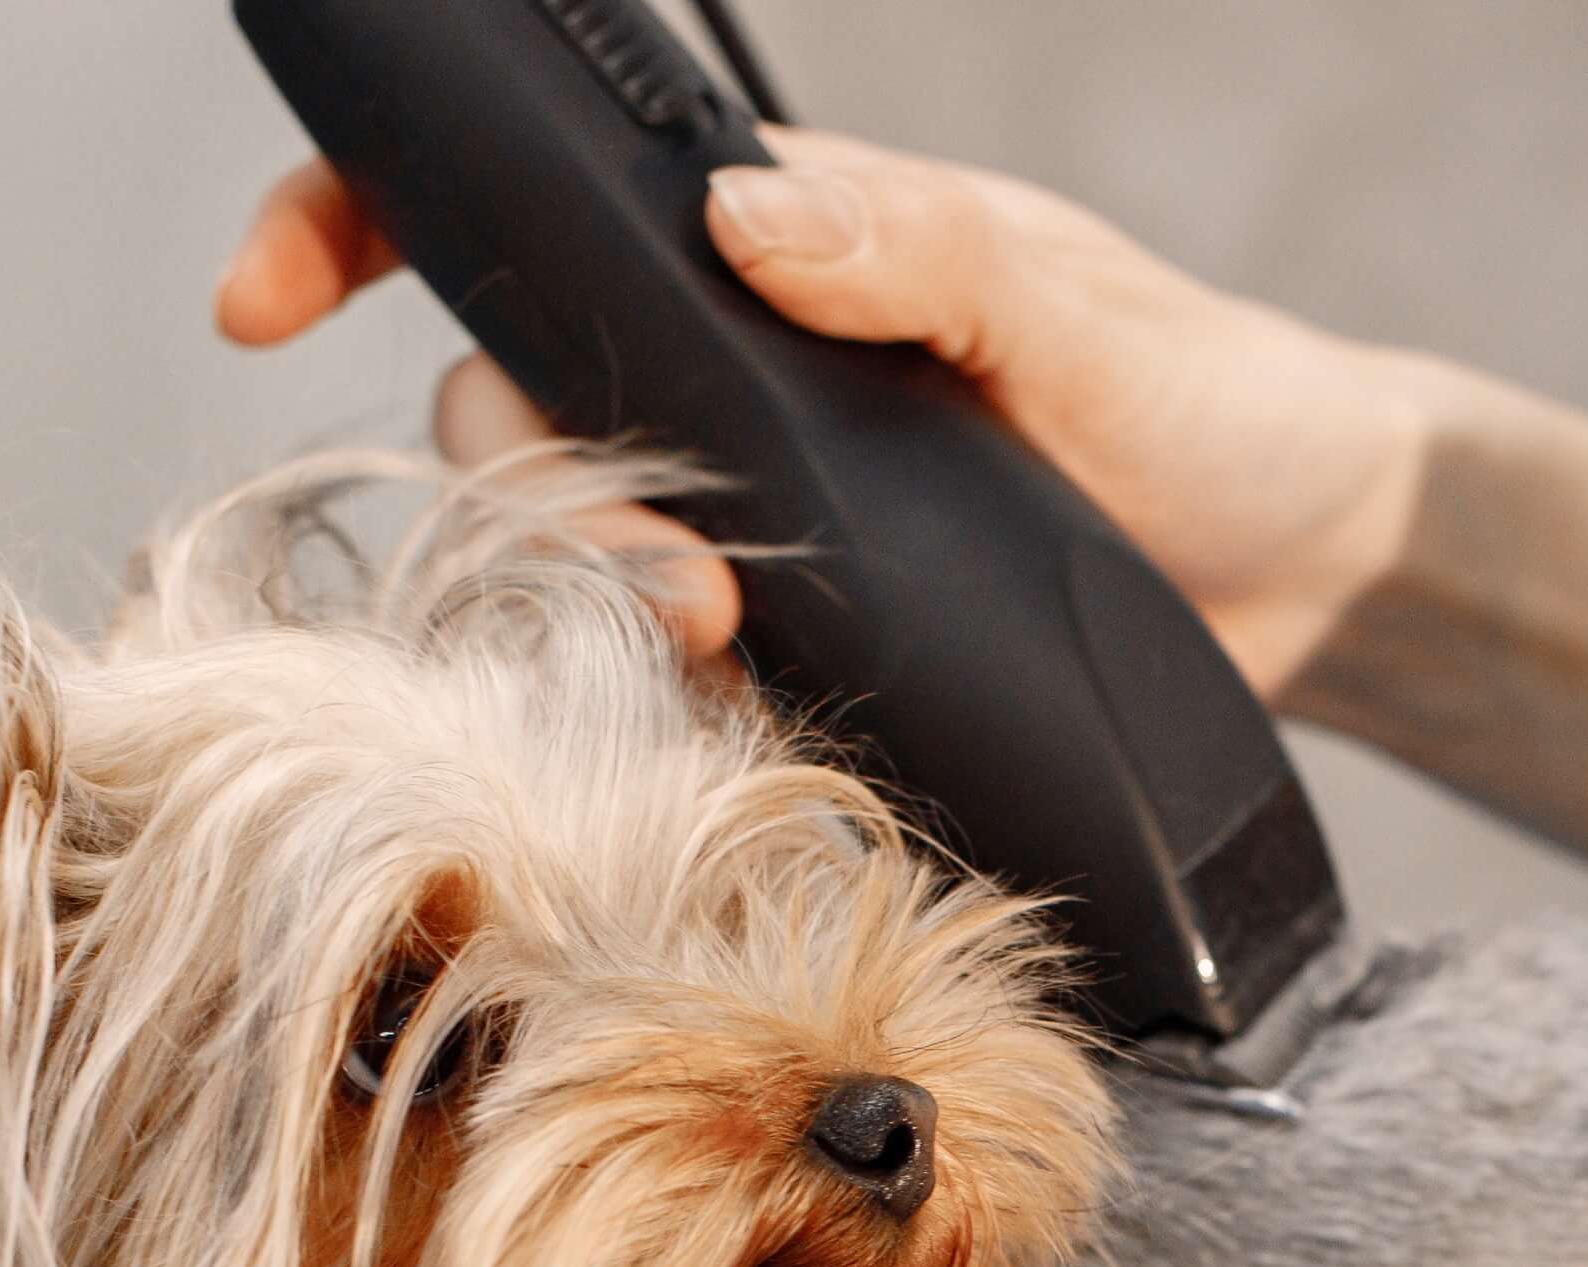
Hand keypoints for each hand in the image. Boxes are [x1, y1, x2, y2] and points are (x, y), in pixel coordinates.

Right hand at [215, 127, 1432, 696]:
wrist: (1314, 575)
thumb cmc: (1202, 402)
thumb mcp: (1063, 303)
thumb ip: (908, 249)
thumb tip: (745, 216)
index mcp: (756, 262)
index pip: (516, 219)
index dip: (362, 226)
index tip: (273, 295)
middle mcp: (722, 388)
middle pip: (513, 418)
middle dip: (544, 497)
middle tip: (679, 583)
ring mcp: (751, 525)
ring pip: (570, 562)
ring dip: (598, 608)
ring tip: (714, 649)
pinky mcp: (799, 656)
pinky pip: (668, 690)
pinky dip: (669, 714)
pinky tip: (729, 730)